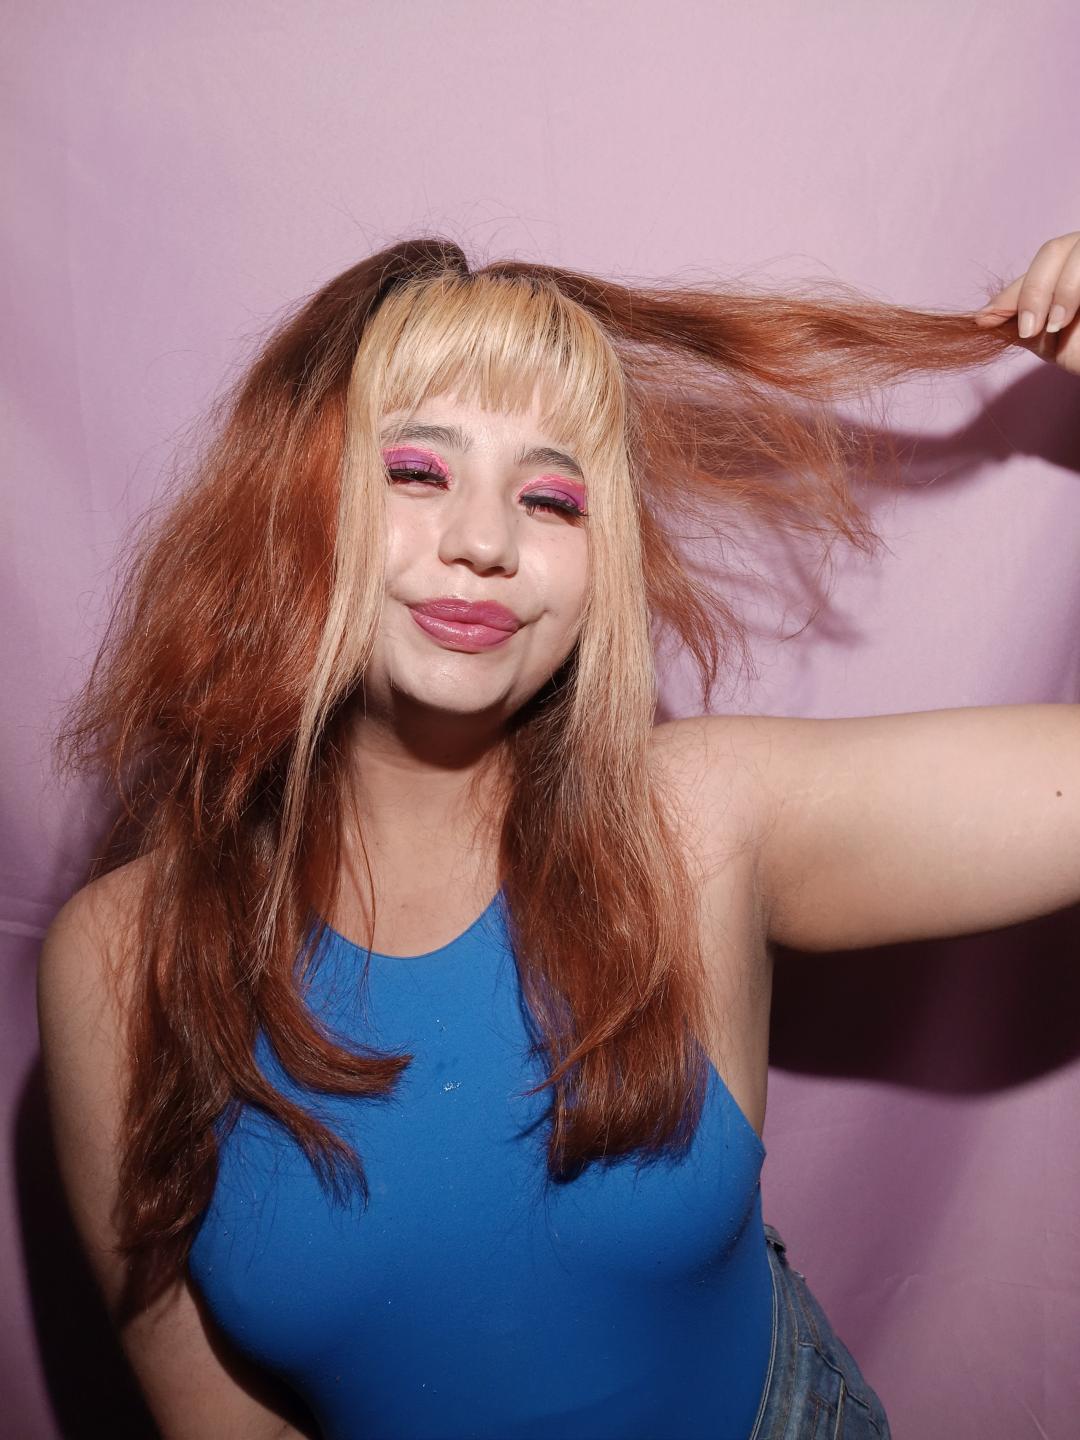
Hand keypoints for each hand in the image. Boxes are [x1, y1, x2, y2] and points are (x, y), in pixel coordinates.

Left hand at [972, 230, 1079, 375]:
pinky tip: (1069, 319)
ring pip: (1076, 250)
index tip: (986, 319)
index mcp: (1071, 264)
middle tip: (1028, 330)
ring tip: (1056, 326)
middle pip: (1054, 250)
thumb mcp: (1049, 338)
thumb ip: (1019, 321)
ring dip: (1060, 289)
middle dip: (1034, 290)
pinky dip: (1074, 289)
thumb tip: (981, 317)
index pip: (1039, 265)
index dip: (1013, 290)